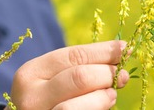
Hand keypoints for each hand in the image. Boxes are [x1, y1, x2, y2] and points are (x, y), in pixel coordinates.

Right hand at [11, 40, 129, 108]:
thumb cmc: (50, 96)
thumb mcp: (56, 77)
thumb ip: (81, 66)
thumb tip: (120, 52)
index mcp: (30, 73)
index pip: (73, 56)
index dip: (103, 51)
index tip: (124, 49)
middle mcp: (30, 97)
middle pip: (78, 78)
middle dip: (105, 74)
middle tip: (122, 75)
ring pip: (73, 107)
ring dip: (101, 97)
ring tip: (112, 94)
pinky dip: (97, 109)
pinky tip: (104, 105)